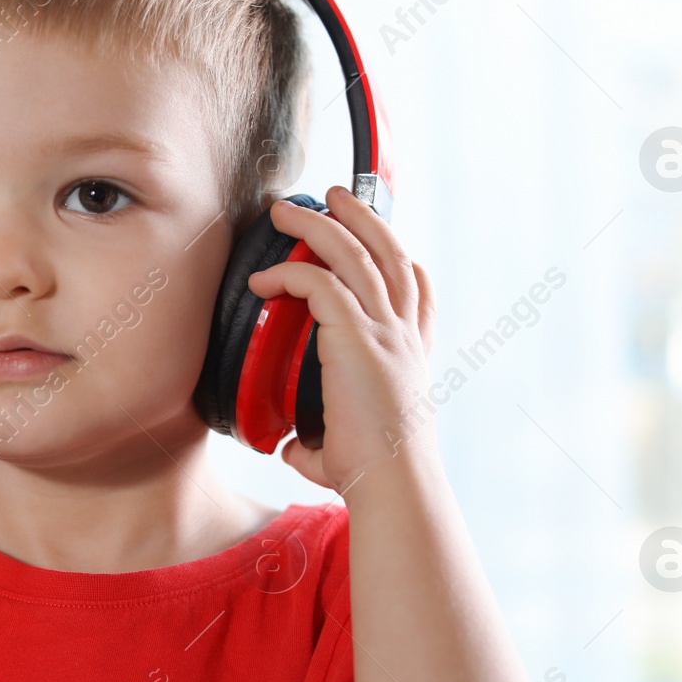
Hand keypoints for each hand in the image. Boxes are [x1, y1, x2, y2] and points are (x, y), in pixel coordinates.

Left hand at [246, 184, 437, 491]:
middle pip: (390, 253)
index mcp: (410, 356)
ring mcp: (384, 332)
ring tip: (287, 208)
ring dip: (321, 224)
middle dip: (361, 217)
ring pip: (355, 254)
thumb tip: (291, 449)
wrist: (391, 485)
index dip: (404, 260)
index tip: (387, 243)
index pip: (419, 293)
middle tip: (331, 196)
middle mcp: (403, 336)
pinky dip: (289, 272)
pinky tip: (262, 279)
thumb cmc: (373, 476)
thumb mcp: (345, 448)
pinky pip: (319, 283)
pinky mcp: (356, 337)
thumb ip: (317, 441)